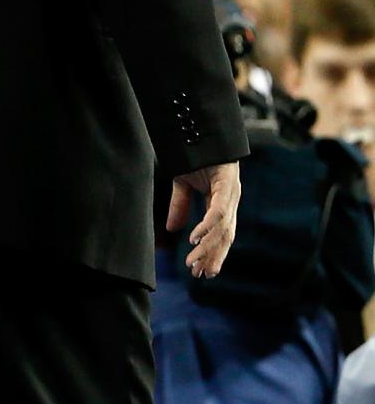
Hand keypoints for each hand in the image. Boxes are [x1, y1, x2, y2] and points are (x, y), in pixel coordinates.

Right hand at [166, 159, 242, 277]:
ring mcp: (231, 192)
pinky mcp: (227, 184)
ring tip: (195, 263)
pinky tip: (195, 238)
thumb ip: (180, 205)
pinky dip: (206, 227)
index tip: (202, 270)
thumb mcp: (182, 183)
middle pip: (226, 235)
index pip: (221, 232)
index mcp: (223, 200)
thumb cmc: (193, 153)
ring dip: (208, 248)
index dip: (213, 252)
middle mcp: (231, 199)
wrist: (198, 128)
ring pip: (222, 228)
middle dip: (214, 256)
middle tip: (202, 275)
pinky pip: (217, 212)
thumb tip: (172, 229)